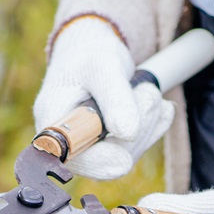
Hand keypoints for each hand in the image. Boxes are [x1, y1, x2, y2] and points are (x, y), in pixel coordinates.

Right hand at [33, 17, 174, 180]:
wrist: (90, 54)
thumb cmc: (88, 56)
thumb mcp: (102, 65)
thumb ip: (114, 97)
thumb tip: (128, 133)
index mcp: (52, 125)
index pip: (73, 157)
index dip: (101, 158)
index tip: (126, 145)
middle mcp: (66, 145)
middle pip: (107, 159)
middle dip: (137, 125)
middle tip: (149, 90)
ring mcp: (87, 152)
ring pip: (127, 155)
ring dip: (148, 122)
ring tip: (149, 90)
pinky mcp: (106, 151)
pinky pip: (136, 149)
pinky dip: (154, 126)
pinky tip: (161, 108)